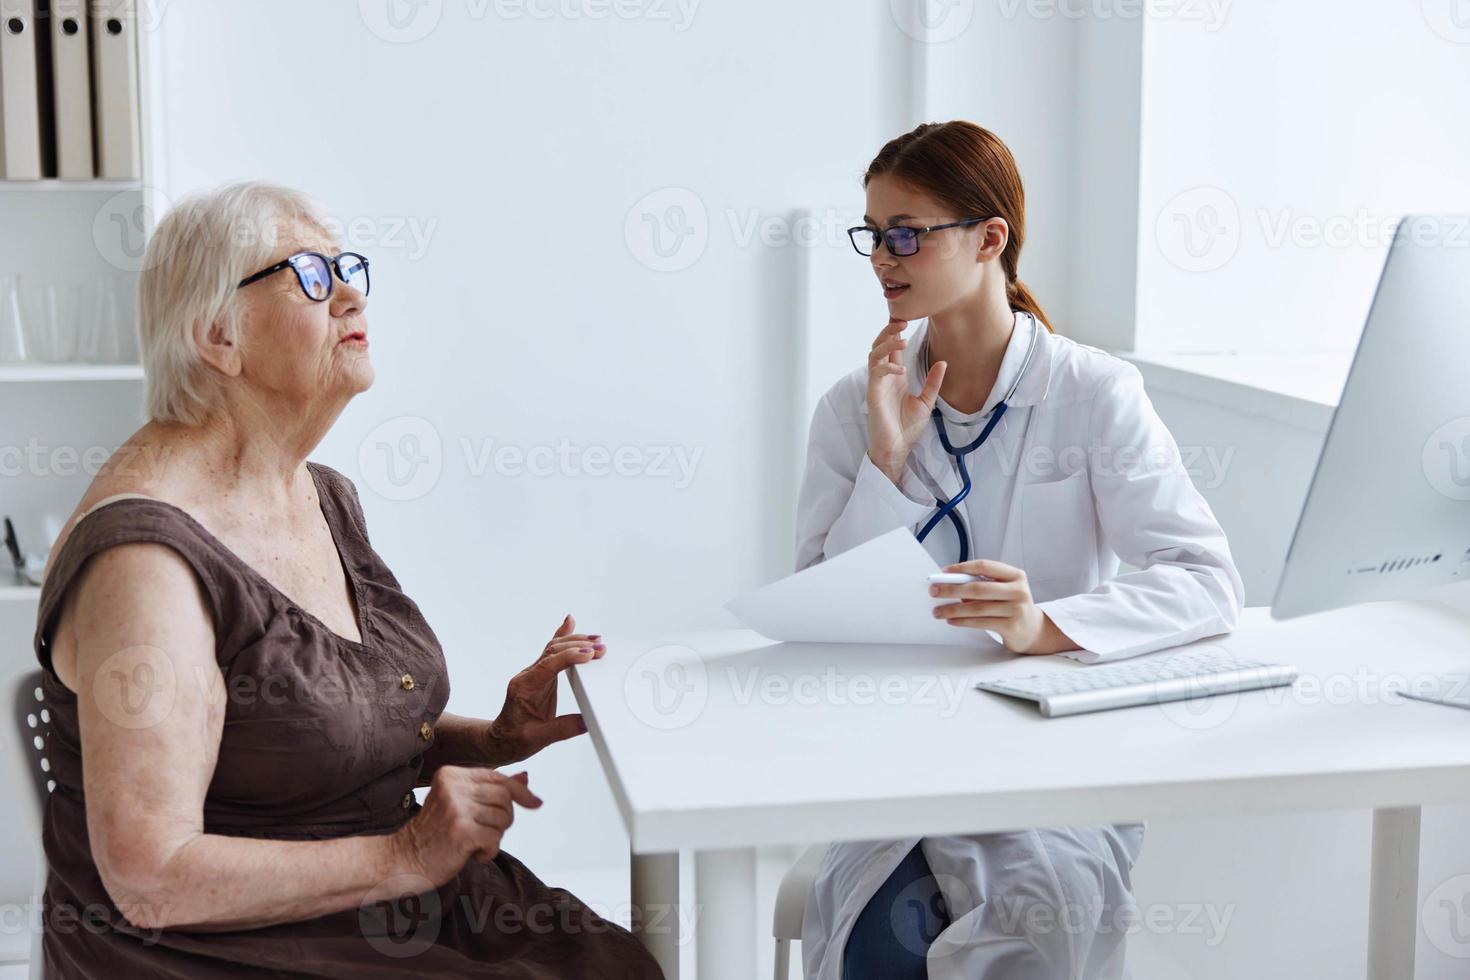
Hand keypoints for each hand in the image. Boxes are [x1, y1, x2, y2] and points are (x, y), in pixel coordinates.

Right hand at [393, 766, 541, 886]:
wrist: (402, 861)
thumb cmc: (433, 834)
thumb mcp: (460, 805)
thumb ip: (490, 790)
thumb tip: (525, 778)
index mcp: (451, 775)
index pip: (498, 777)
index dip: (520, 792)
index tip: (536, 803)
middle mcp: (453, 787)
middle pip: (505, 797)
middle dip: (504, 819)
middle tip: (485, 833)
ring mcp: (456, 808)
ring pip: (503, 818)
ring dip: (495, 837)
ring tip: (473, 843)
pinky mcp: (460, 831)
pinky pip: (495, 838)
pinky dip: (489, 851)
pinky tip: (472, 855)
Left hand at [484, 614, 603, 766]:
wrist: (500, 741)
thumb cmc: (513, 740)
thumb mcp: (537, 739)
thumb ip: (562, 729)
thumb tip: (586, 722)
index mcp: (524, 688)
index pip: (548, 665)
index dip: (569, 657)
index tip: (589, 654)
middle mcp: (527, 676)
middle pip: (552, 651)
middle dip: (577, 646)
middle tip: (600, 647)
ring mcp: (533, 674)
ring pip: (553, 648)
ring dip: (575, 642)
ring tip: (597, 640)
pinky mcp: (541, 675)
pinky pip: (552, 652)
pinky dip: (563, 638)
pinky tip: (570, 624)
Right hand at [867, 318, 945, 485]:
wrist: (897, 448)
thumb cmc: (907, 427)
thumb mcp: (926, 402)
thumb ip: (933, 382)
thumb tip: (944, 363)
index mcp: (895, 375)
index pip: (893, 348)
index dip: (896, 332)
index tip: (908, 319)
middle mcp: (884, 377)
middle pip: (879, 345)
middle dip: (888, 331)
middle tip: (902, 321)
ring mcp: (877, 384)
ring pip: (874, 354)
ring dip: (886, 343)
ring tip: (902, 338)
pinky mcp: (873, 394)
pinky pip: (876, 373)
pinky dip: (887, 366)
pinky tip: (900, 368)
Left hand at [928, 559, 1058, 653]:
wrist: (1033, 629)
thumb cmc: (1012, 605)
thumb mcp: (1003, 589)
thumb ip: (983, 583)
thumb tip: (950, 583)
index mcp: (1016, 575)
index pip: (985, 566)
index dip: (962, 567)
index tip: (944, 571)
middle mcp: (1019, 591)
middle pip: (978, 588)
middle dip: (952, 589)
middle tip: (934, 591)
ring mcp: (1016, 609)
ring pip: (977, 607)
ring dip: (953, 609)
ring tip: (938, 610)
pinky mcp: (1011, 627)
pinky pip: (981, 622)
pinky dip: (963, 621)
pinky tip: (951, 620)